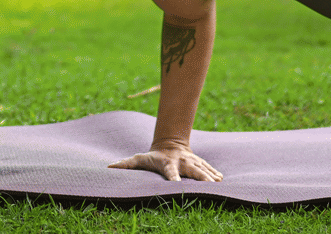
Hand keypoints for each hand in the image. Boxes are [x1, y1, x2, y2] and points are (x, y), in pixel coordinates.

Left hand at [108, 143, 222, 181]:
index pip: (170, 172)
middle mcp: (182, 162)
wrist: (170, 144)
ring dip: (210, 176)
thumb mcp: (139, 158)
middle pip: (192, 170)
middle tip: (208, 186)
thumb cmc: (152, 156)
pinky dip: (214, 173)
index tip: (176, 185)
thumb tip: (109, 167)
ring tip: (218, 183)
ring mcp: (192, 162)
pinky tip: (221, 180)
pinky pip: (208, 168)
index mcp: (167, 164)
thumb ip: (126, 164)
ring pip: (203, 169)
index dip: (173, 178)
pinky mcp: (199, 163)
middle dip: (200, 177)